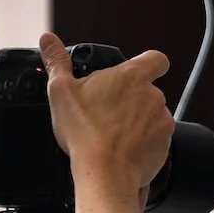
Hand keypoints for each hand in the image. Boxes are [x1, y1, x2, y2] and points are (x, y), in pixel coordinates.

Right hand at [38, 32, 172, 190]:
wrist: (105, 173)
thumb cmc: (85, 132)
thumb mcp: (62, 91)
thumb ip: (58, 61)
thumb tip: (48, 39)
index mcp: (132, 77)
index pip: (156, 59)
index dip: (150, 63)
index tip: (138, 72)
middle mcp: (154, 96)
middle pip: (148, 91)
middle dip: (132, 100)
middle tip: (108, 112)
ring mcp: (162, 121)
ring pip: (152, 116)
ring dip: (138, 122)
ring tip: (114, 134)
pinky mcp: (166, 145)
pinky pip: (156, 139)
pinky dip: (144, 143)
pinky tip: (123, 149)